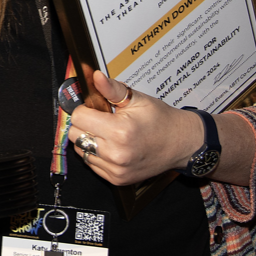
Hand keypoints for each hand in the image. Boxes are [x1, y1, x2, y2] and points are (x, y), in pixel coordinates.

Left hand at [67, 71, 200, 185]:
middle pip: (75, 135)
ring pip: (81, 150)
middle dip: (85, 124)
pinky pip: (91, 164)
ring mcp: (116, 169)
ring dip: (89, 140)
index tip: (95, 108)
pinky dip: (96, 154)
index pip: (78, 118)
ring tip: (108, 133)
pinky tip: (111, 146)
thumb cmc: (161, 121)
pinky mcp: (117, 179)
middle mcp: (116, 154)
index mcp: (119, 131)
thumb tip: (95, 76)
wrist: (180, 143)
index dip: (85, 109)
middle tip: (102, 119)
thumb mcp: (137, 99)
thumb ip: (111, 88)